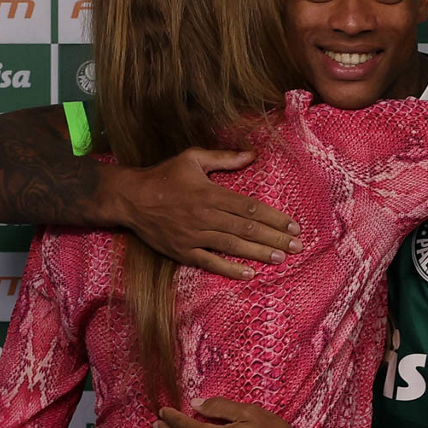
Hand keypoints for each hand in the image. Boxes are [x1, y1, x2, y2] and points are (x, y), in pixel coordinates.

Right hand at [116, 148, 301, 279]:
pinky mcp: (182, 251)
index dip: (274, 217)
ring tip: (281, 258)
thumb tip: (253, 154)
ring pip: (232, 245)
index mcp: (210, 193)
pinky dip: (228, 269)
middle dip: (275, 238)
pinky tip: (248, 273)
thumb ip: (224, 158)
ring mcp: (193, 236)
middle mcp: (205, 216)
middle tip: (297, 246)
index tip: (293, 225)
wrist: (129, 198)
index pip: (250, 207)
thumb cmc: (163, 176)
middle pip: (247, 228)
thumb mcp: (192, 158)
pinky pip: (209, 262)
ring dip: (258, 253)